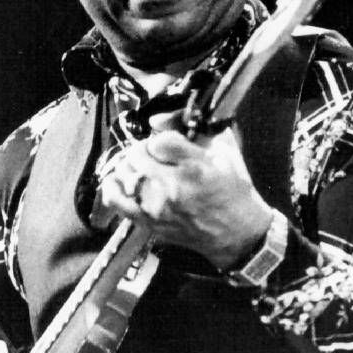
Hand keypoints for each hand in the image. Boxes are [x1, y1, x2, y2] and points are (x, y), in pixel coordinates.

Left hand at [100, 126, 272, 269]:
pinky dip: (114, 186)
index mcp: (195, 168)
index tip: (170, 144)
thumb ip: (195, 127)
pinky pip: (116, 200)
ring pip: (124, 173)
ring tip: (145, 168)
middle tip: (157, 155)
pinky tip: (123, 181)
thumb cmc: (233, 191)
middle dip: (146, 149)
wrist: (238, 233)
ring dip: (133, 166)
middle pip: (138, 154)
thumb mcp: (225, 150)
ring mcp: (157, 207)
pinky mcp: (148, 222)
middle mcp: (173, 187)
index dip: (163, 137)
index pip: (159, 139)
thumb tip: (157, 119)